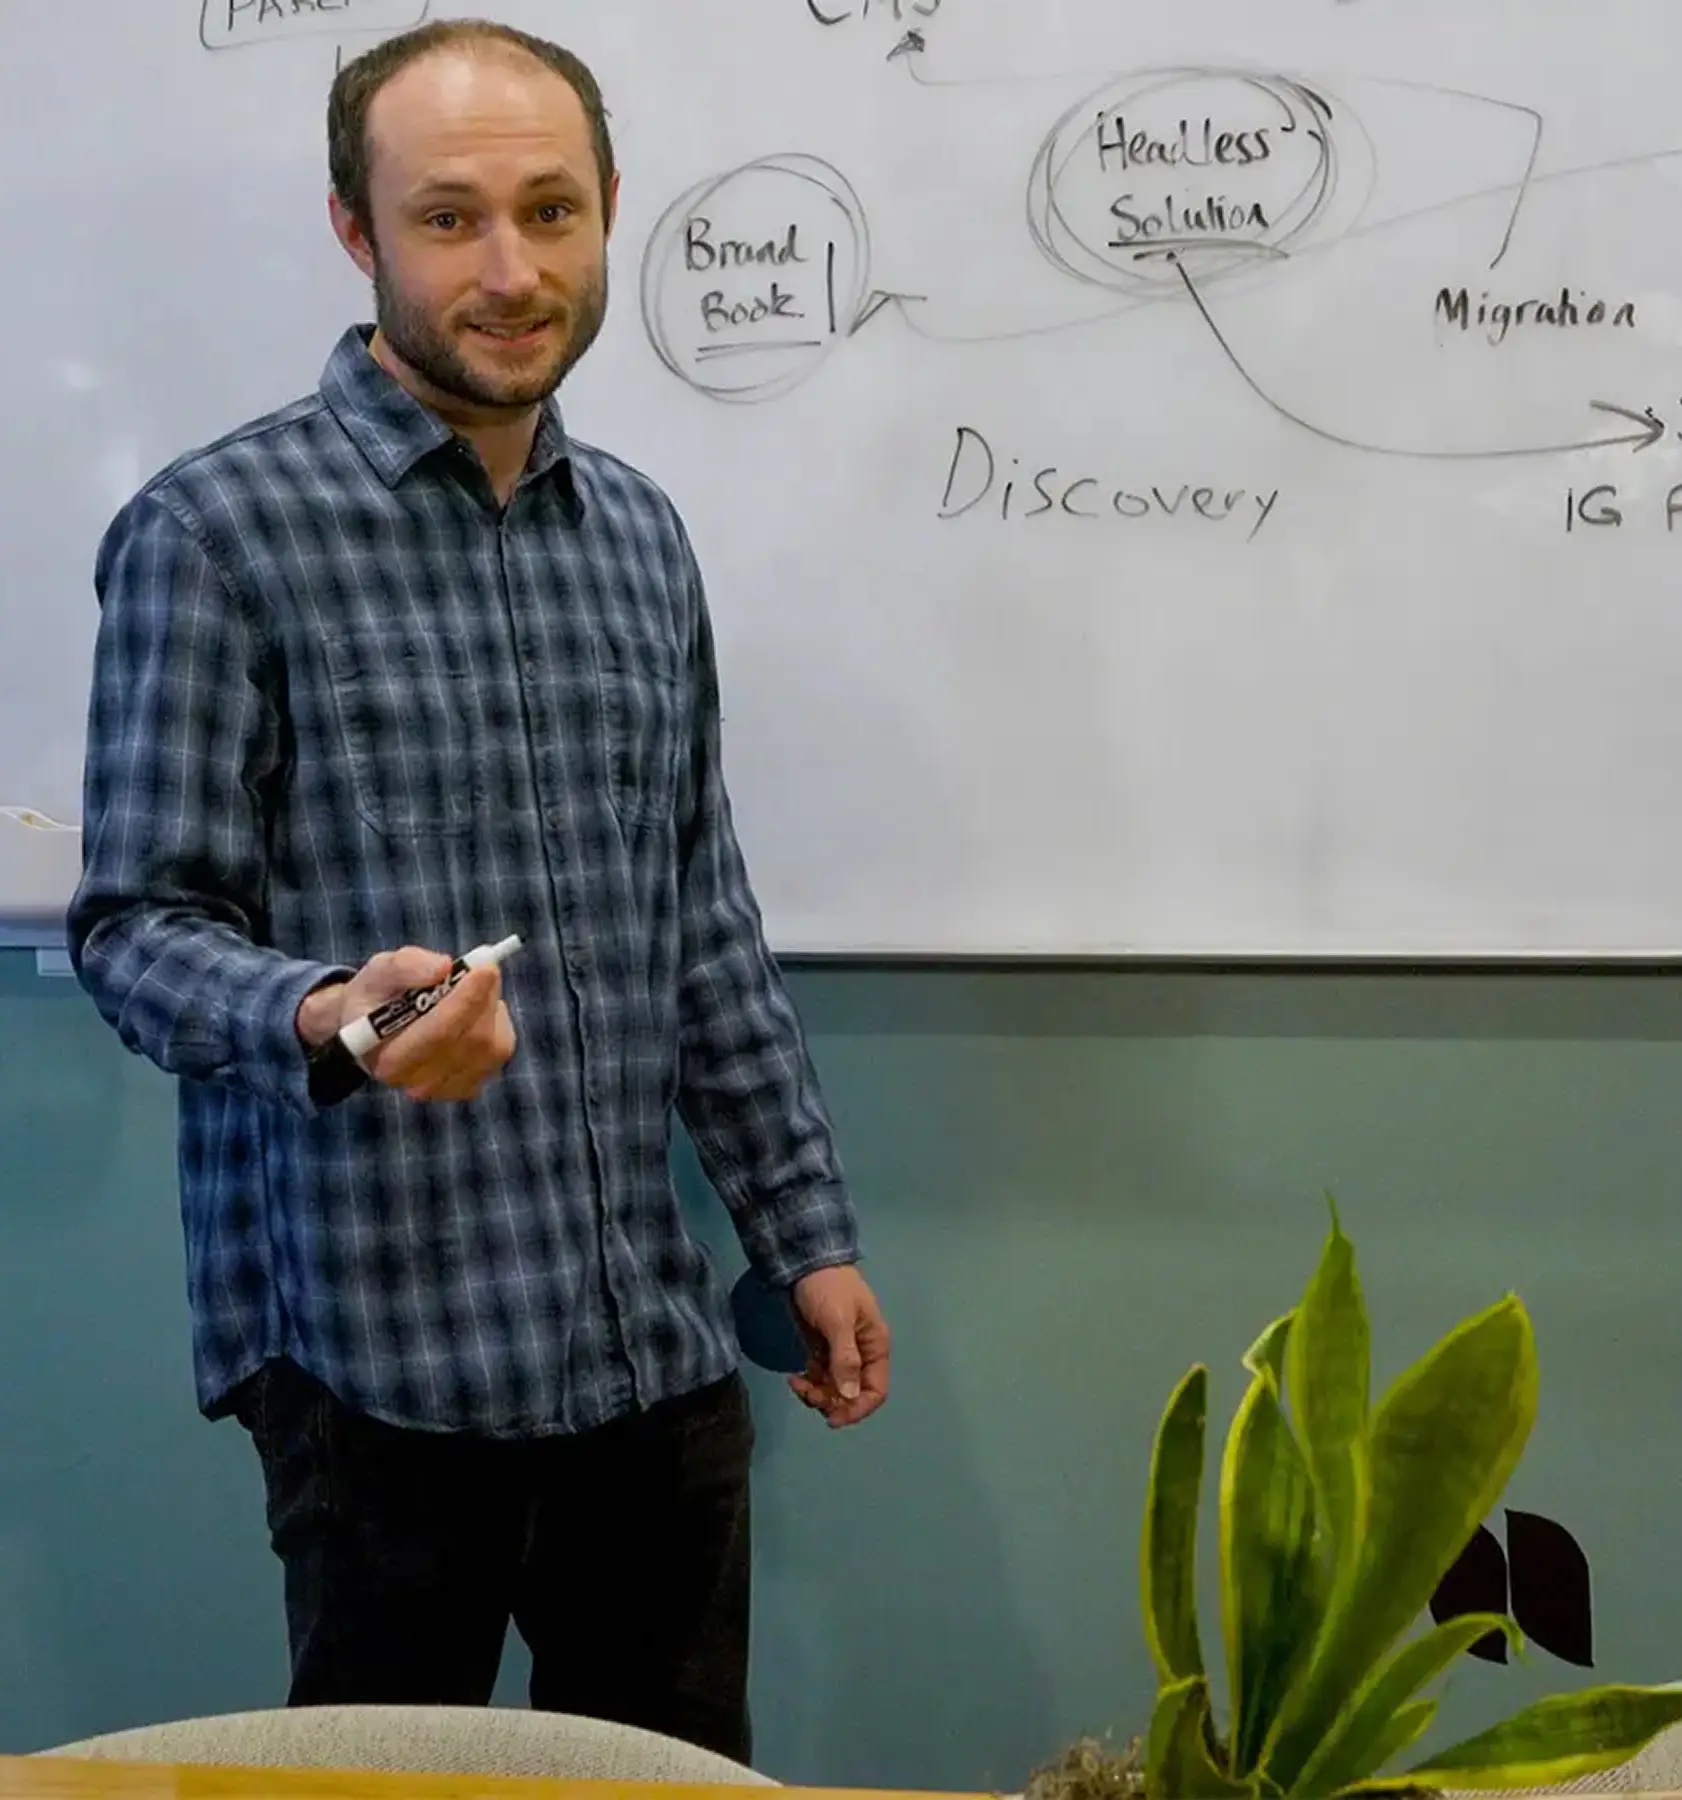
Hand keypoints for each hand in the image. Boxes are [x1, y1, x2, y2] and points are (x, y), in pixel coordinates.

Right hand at [297, 946, 515, 1101]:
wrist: (375, 1027)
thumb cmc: (379, 996)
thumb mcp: (382, 971)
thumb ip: (407, 967)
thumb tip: (443, 968)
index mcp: (389, 1058)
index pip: (438, 1034)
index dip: (466, 1000)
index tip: (485, 968)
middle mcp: (416, 1083)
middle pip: (473, 1041)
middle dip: (484, 998)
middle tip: (484, 968)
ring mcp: (446, 1088)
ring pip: (493, 1046)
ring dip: (491, 1008)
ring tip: (471, 988)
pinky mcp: (469, 1086)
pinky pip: (501, 1050)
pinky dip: (497, 1023)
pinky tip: (475, 1012)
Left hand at [788, 1264, 890, 1428]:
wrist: (804, 1263)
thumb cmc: (828, 1288)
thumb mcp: (838, 1321)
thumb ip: (845, 1358)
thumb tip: (848, 1396)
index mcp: (875, 1347)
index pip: (876, 1390)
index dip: (858, 1408)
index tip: (833, 1417)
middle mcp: (861, 1354)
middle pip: (853, 1394)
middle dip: (831, 1401)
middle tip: (807, 1393)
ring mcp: (840, 1353)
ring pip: (834, 1389)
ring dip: (816, 1394)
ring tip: (796, 1383)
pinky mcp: (822, 1350)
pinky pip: (819, 1378)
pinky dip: (808, 1383)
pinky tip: (794, 1376)